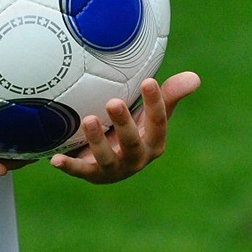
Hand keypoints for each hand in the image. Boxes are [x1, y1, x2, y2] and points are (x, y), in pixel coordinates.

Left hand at [48, 71, 200, 184]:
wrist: (111, 157)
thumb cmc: (134, 128)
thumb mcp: (150, 112)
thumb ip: (169, 95)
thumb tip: (195, 77)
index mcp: (154, 142)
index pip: (158, 122)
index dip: (154, 103)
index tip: (147, 81)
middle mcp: (136, 158)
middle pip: (132, 143)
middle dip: (124, 124)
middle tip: (113, 102)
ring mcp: (114, 168)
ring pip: (107, 159)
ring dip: (97, 141)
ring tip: (88, 120)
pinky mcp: (92, 174)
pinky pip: (80, 171)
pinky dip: (69, 166)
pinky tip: (56, 159)